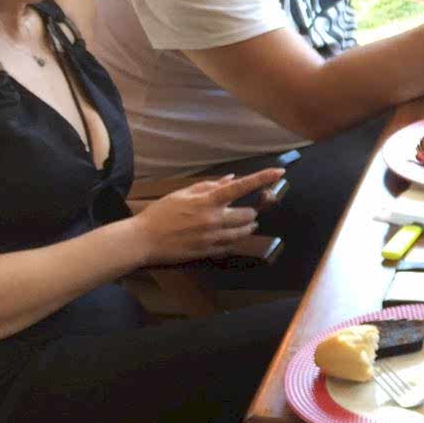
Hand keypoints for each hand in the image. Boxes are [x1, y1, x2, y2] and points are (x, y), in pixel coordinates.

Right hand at [133, 169, 284, 266]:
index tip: (279, 172)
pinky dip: (234, 239)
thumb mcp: (183, 193)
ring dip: (247, 226)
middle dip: (250, 211)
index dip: (261, 178)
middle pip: (248, 215)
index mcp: (207, 201)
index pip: (241, 187)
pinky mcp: (209, 251)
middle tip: (246, 210)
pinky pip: (231, 245)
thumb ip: (209, 186)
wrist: (144, 240)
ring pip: (243, 232)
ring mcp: (212, 237)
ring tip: (244, 223)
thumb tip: (231, 179)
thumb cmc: (161, 213)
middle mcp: (213, 219)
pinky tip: (229, 235)